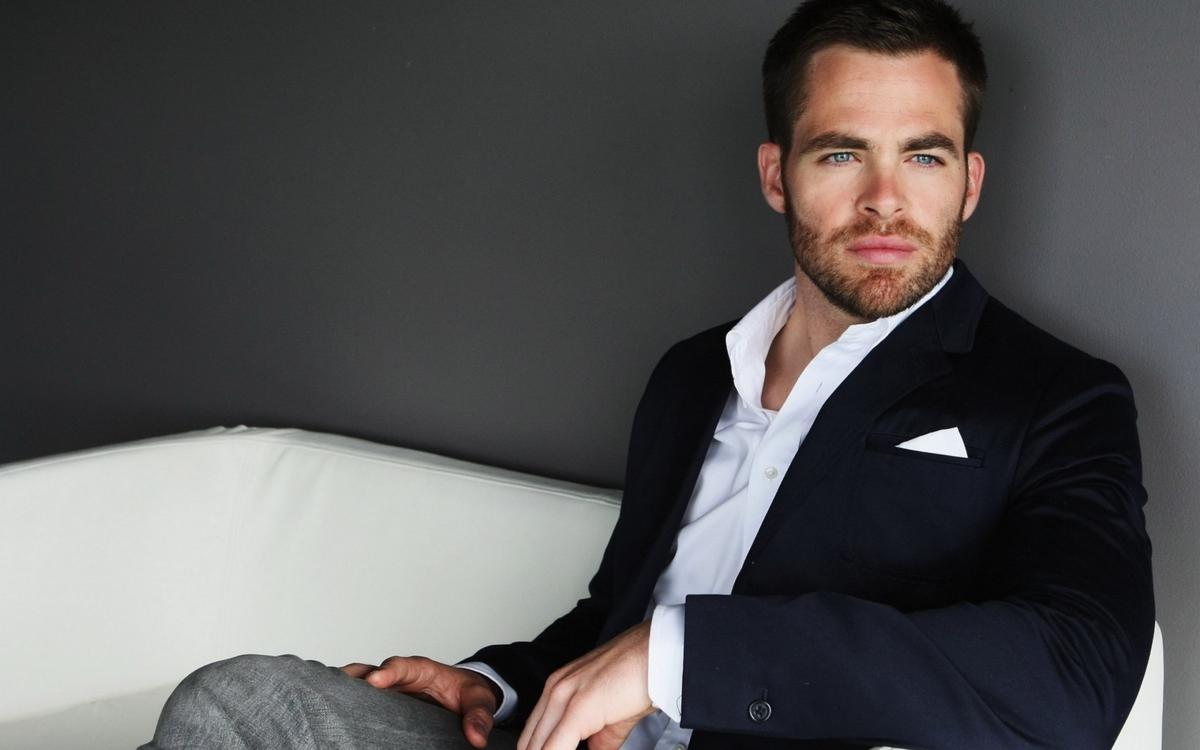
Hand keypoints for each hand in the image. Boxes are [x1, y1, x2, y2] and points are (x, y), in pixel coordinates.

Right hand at [341, 656, 501, 748]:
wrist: (465, 695)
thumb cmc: (468, 692)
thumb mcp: (479, 700)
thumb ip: (479, 716)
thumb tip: (477, 738)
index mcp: (422, 669)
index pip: (402, 666)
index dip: (387, 672)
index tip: (374, 681)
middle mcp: (399, 676)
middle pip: (370, 672)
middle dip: (354, 678)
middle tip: (336, 688)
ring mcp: (387, 690)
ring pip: (359, 684)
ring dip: (343, 690)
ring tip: (322, 699)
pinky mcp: (382, 704)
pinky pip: (360, 700)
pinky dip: (345, 703)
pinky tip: (329, 713)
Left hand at [518, 621, 653, 749]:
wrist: (661, 654)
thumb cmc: (642, 675)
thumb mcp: (612, 716)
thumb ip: (598, 741)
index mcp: (558, 689)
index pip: (534, 737)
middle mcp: (555, 690)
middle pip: (529, 744)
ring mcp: (563, 696)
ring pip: (537, 746)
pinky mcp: (578, 707)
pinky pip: (554, 748)